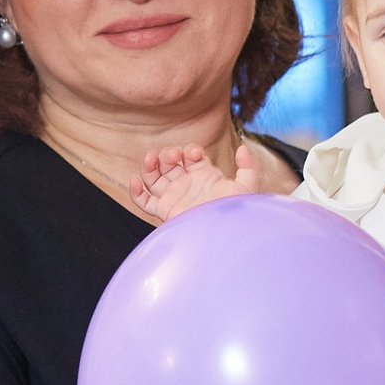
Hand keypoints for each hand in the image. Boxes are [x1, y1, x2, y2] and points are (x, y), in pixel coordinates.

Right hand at [131, 143, 255, 219]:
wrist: (223, 235)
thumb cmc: (236, 214)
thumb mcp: (247, 188)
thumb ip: (248, 166)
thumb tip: (242, 148)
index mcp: (205, 176)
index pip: (191, 156)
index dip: (190, 150)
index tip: (194, 154)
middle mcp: (187, 185)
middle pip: (170, 162)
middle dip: (169, 154)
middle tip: (175, 157)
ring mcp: (174, 197)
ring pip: (154, 176)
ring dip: (150, 165)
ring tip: (151, 158)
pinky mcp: (164, 210)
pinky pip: (144, 201)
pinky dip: (135, 191)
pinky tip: (135, 181)